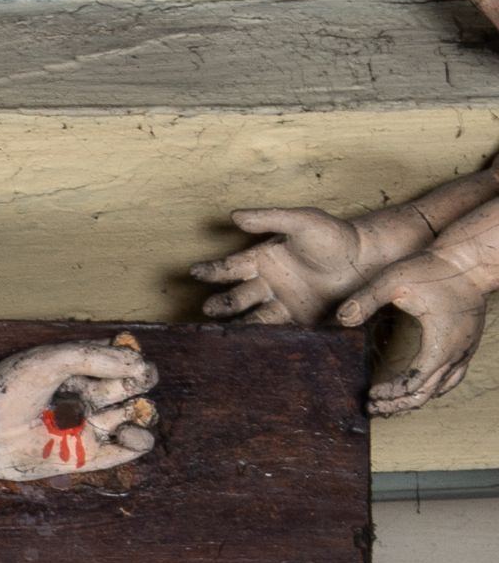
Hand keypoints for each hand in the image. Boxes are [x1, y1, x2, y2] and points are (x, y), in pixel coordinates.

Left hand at [0, 337, 158, 482]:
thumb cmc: (7, 394)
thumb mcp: (50, 361)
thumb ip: (95, 357)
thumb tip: (140, 365)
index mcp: (78, 368)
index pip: (121, 355)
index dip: (130, 354)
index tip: (126, 353)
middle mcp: (86, 395)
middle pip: (134, 382)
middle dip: (143, 378)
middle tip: (132, 381)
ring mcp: (89, 425)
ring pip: (138, 414)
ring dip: (145, 409)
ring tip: (132, 409)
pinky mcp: (89, 455)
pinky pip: (130, 449)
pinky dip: (140, 440)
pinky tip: (127, 433)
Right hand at [192, 205, 385, 329]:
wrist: (368, 260)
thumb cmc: (335, 236)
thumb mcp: (302, 221)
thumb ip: (270, 217)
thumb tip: (234, 215)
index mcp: (264, 259)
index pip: (231, 267)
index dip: (213, 270)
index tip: (194, 272)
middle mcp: (268, 284)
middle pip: (237, 297)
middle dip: (222, 304)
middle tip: (209, 308)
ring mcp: (283, 304)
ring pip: (252, 319)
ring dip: (237, 326)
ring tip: (222, 335)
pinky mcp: (299, 322)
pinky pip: (276, 333)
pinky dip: (262, 340)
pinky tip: (250, 348)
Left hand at [337, 246, 490, 414]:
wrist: (470, 256)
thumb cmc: (433, 267)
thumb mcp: (394, 280)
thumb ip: (366, 299)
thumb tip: (341, 319)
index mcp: (440, 346)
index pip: (412, 386)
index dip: (389, 395)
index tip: (369, 394)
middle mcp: (456, 354)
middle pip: (426, 395)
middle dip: (397, 404)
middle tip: (372, 408)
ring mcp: (466, 350)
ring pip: (441, 389)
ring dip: (415, 399)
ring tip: (391, 403)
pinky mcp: (469, 343)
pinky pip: (453, 376)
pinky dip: (433, 387)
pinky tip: (418, 386)